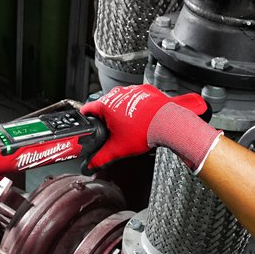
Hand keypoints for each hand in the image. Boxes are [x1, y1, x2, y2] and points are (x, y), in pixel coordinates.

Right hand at [80, 84, 215, 170]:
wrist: (168, 123)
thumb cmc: (145, 131)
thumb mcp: (118, 149)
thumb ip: (101, 157)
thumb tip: (91, 163)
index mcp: (106, 105)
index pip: (87, 109)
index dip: (86, 118)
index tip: (87, 121)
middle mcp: (117, 94)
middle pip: (105, 105)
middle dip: (106, 117)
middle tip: (113, 130)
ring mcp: (132, 90)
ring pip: (121, 100)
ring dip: (122, 111)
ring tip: (130, 125)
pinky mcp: (145, 90)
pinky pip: (136, 97)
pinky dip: (137, 106)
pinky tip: (141, 117)